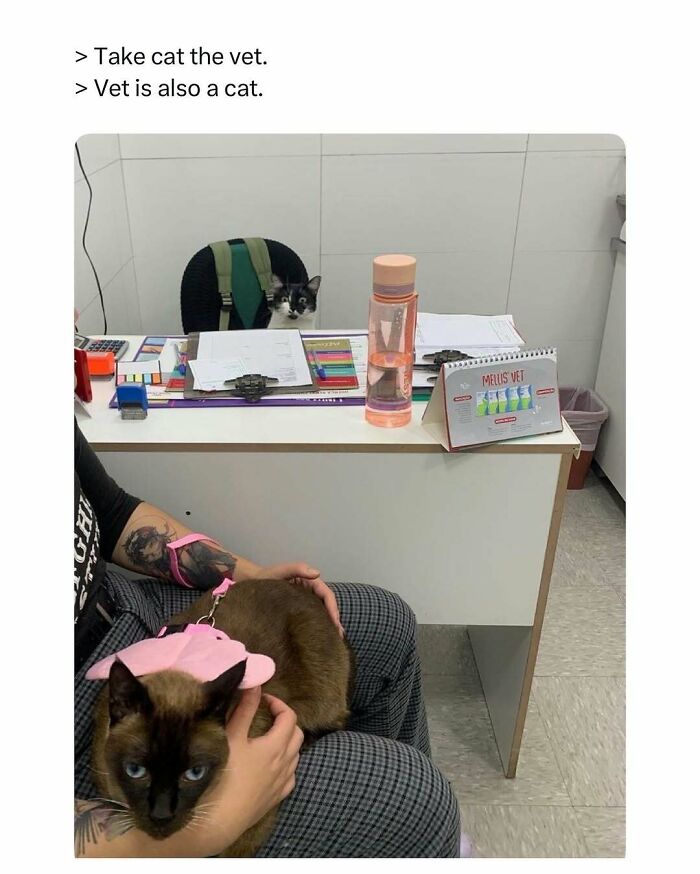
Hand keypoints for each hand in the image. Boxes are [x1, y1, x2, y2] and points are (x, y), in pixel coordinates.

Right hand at [178, 687, 302, 856]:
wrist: (220, 819)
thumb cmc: (224, 774)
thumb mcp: (232, 736)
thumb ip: (245, 709)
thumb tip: (255, 684)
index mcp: (276, 746)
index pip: (289, 716)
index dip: (278, 704)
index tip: (263, 700)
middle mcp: (285, 764)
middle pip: (297, 735)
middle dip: (285, 721)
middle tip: (266, 716)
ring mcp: (282, 783)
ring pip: (296, 756)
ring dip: (287, 742)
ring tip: (267, 737)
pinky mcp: (275, 799)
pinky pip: (290, 777)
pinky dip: (286, 765)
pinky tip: (272, 765)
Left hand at [257, 561, 343, 636]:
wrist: (252, 583)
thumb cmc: (266, 576)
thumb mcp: (281, 571)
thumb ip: (297, 569)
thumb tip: (317, 573)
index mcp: (310, 581)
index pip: (327, 595)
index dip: (333, 609)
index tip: (335, 623)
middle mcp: (310, 591)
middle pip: (327, 605)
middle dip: (334, 620)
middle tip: (338, 636)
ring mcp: (305, 600)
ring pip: (322, 612)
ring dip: (329, 624)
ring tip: (334, 640)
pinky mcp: (299, 608)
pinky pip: (312, 616)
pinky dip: (319, 625)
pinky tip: (321, 636)